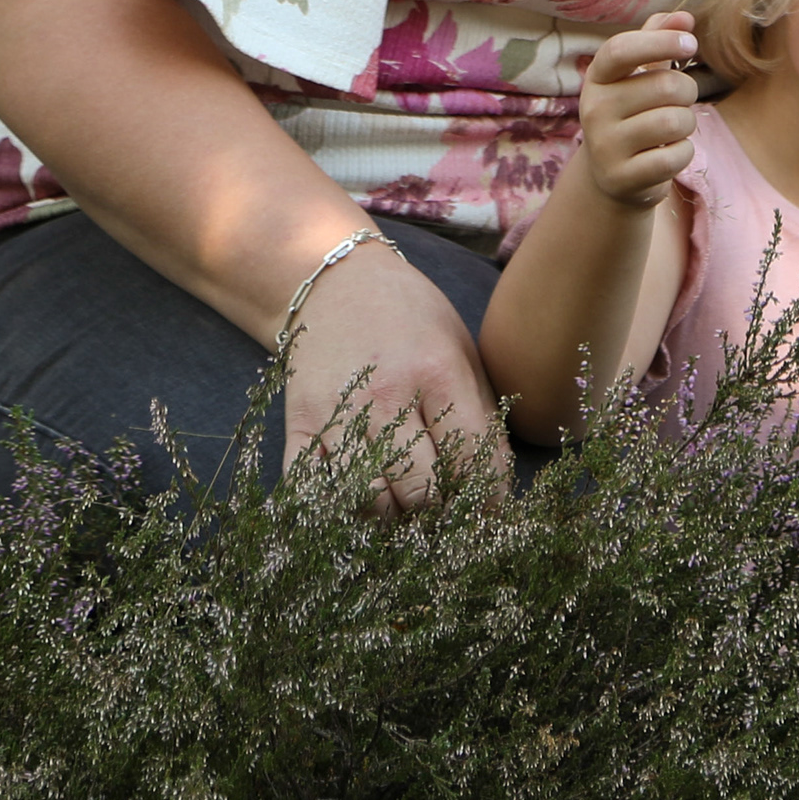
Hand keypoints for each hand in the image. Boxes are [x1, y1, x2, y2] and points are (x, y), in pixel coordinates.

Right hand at [277, 234, 499, 512]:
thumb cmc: (412, 318)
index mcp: (437, 372)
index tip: (488, 511)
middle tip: (444, 510)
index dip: (486, 498)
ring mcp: (339, 412)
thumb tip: (498, 486)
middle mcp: (387, 396)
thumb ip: (482, 415)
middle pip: (421, 490)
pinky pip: (314, 492)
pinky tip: (359, 500)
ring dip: (392, 516)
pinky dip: (338, 509)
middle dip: (440, 512)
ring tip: (404, 504)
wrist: (337, 283)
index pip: (470, 460)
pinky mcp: (300, 423)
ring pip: (370, 501)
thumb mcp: (461, 350)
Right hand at [576, 11, 700, 207]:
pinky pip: (676, 156)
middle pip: (666, 86)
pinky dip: (684, 153)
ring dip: (687, 123)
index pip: (621, 49)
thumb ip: (658, 39)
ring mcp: (605, 146)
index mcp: (598, 78)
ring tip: (671, 130)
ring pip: (674, 121)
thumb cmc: (634, 112)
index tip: (690, 42)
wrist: (613, 175)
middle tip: (679, 102)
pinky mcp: (621, 177)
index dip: (660, 41)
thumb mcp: (639, 74)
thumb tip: (684, 16)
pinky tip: (668, 154)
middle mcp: (593, 110)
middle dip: (687, 92)